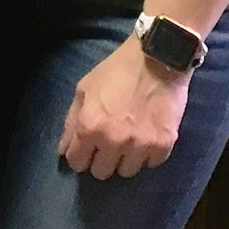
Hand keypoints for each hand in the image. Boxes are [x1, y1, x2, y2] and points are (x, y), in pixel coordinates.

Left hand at [57, 36, 189, 179]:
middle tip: (110, 142)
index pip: (77, 163)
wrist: (158, 56)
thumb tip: (64, 151)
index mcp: (90, 127)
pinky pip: (151, 164)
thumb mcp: (85, 89)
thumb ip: (71, 122)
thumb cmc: (117, 70)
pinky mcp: (164, 144)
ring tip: (131, 139)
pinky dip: (149, 154)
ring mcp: (140, 145)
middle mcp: (113, 141)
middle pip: (101, 172)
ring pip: (127, 172)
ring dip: (126, 158)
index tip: (88, 147)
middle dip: (102, 159)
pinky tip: (148, 135)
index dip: (81, 155)